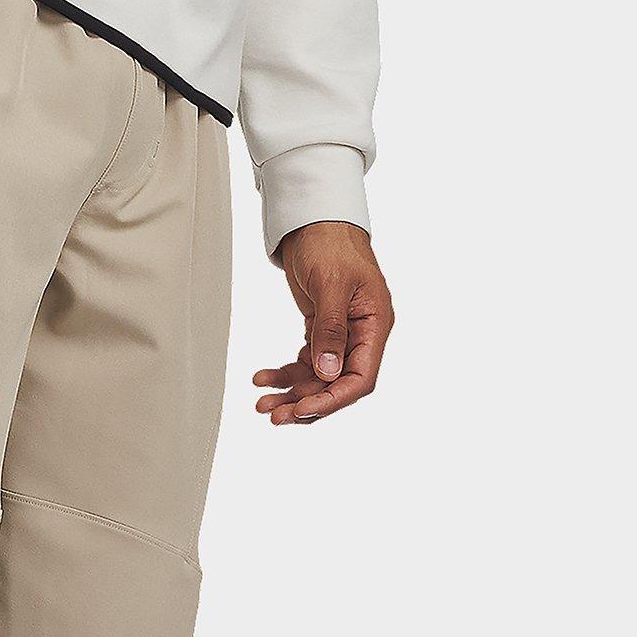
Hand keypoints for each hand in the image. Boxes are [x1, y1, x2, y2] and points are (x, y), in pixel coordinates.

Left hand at [255, 222, 394, 425]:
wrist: (314, 221)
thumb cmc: (330, 242)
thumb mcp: (330, 285)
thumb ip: (329, 330)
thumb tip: (328, 372)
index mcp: (375, 324)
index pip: (360, 378)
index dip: (332, 400)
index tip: (302, 410)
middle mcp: (361, 334)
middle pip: (336, 384)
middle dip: (305, 402)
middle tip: (273, 415)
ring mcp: (341, 333)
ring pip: (318, 377)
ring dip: (290, 392)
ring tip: (261, 402)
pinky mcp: (321, 330)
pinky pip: (305, 362)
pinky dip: (285, 373)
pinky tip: (263, 377)